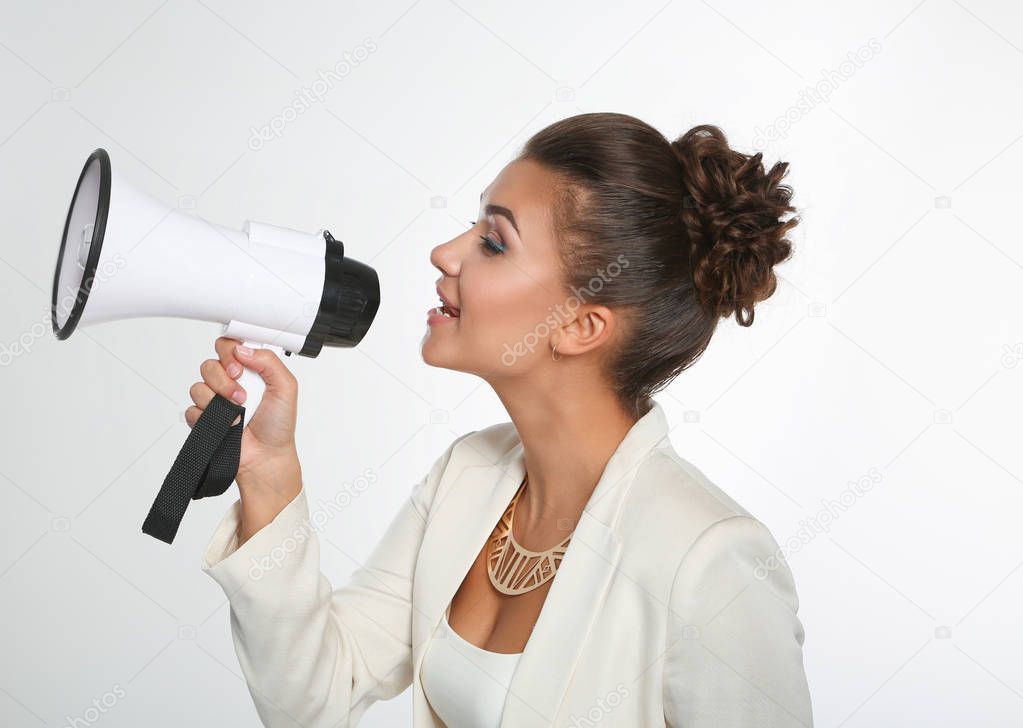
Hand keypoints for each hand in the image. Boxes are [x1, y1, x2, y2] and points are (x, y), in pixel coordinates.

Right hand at [185, 336, 299, 488]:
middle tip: (241, 391)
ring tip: (238, 410)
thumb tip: (242, 348)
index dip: (231, 350)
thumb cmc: (278, 425)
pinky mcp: (204, 417)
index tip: (241, 362)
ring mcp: (215, 399)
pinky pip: (192, 408)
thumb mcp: (286, 387)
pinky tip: (226, 423)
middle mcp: (231, 381)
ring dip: (219, 398)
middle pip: (211, 363)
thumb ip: (268, 360)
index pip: (230, 346)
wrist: (266, 456)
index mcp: (250, 370)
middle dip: (224, 376)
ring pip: (199, 385)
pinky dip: (208, 415)